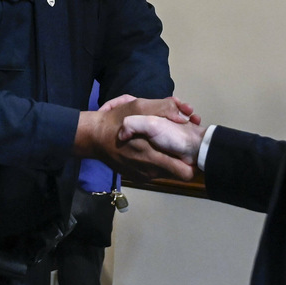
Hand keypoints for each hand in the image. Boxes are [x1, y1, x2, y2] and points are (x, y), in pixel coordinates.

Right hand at [74, 97, 198, 180]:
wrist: (93, 138)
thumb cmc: (116, 121)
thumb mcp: (139, 106)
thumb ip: (164, 109)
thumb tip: (184, 116)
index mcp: (153, 156)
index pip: (186, 172)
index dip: (192, 161)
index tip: (190, 148)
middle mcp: (150, 171)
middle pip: (179, 170)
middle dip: (180, 157)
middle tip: (176, 142)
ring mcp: (143, 176)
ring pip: (167, 170)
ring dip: (167, 158)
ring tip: (161, 143)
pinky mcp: (138, 178)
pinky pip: (155, 172)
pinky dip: (156, 162)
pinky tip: (150, 149)